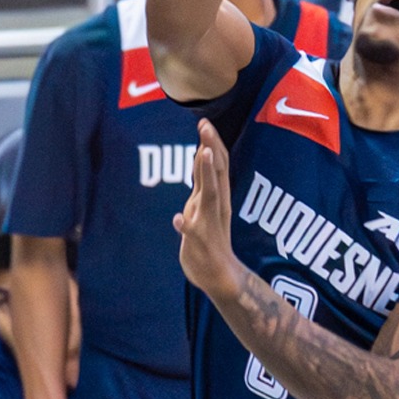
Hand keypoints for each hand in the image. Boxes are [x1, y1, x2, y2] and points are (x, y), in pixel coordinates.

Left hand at [174, 120, 242, 300]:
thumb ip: (203, 185)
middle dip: (210, 147)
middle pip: (216, 171)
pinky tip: (178, 219)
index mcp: (217, 198)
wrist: (220, 277)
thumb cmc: (210, 241)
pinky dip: (185, 225)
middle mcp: (215, 206)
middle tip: (205, 124)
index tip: (205, 122)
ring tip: (203, 154)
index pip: (217, 165)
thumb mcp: (205, 207)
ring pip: (209, 194)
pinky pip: (192, 233)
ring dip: (206, 174)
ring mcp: (208, 223)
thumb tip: (201, 159)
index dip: (212, 143)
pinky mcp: (199, 242)